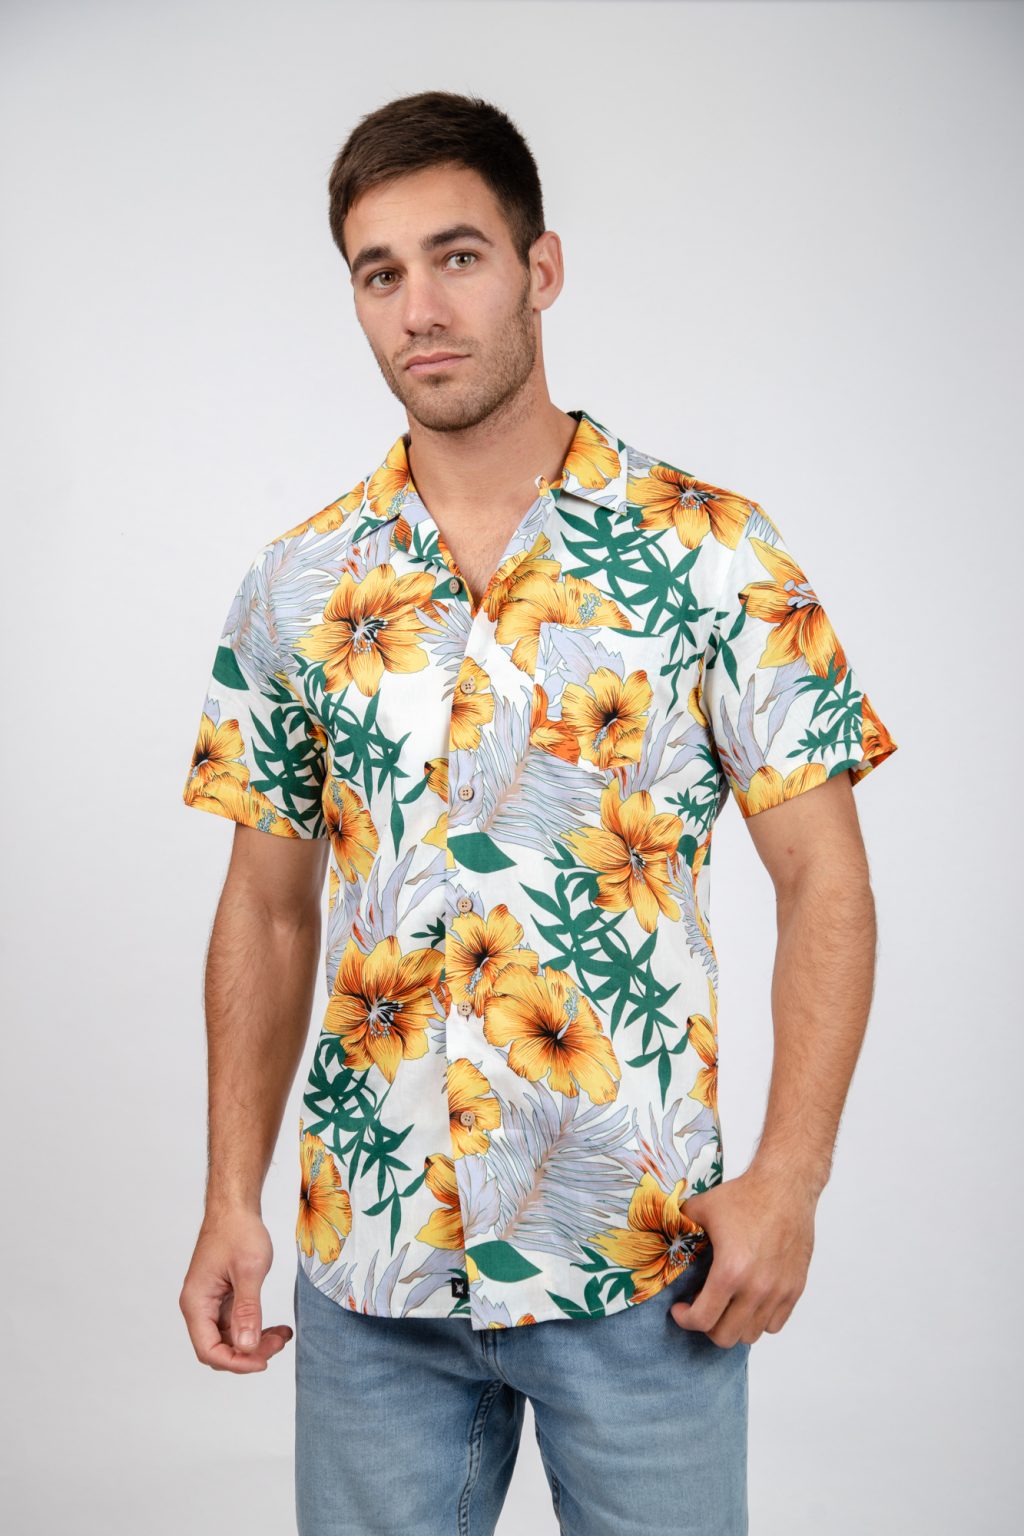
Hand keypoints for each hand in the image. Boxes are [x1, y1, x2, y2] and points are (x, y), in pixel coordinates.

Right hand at [179, 1207, 292, 1372]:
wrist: (235, 1208)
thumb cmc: (238, 1232)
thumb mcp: (248, 1271)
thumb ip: (247, 1311)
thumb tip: (246, 1347)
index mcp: (196, 1303)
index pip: (209, 1350)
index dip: (236, 1362)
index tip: (263, 1361)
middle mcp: (199, 1306)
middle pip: (219, 1348)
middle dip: (249, 1352)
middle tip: (279, 1343)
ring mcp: (210, 1302)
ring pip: (230, 1338)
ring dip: (255, 1342)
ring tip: (282, 1335)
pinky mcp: (222, 1297)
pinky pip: (236, 1323)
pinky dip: (255, 1327)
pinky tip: (276, 1327)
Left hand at [669, 1168, 816, 1347]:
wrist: (785, 1187)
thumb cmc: (746, 1197)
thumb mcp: (702, 1208)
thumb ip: (679, 1227)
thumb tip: (661, 1234)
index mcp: (730, 1272)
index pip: (703, 1320)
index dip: (685, 1319)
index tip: (680, 1309)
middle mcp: (757, 1289)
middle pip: (726, 1337)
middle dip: (707, 1327)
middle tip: (702, 1309)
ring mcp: (778, 1292)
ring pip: (752, 1334)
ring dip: (734, 1325)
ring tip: (726, 1305)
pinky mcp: (795, 1289)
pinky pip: (775, 1323)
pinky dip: (760, 1319)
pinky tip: (749, 1301)